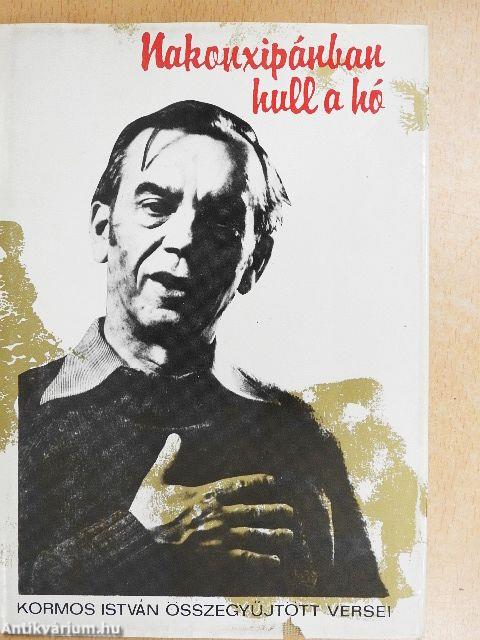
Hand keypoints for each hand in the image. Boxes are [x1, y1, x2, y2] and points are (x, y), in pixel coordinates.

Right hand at [129, 433, 293, 565]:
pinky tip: (275, 562)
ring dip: (272, 534)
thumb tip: (174, 436)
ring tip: (289, 535)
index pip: (236, 485)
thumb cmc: (145, 511)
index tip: (273, 479)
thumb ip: (168, 458)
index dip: (256, 481)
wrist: (137, 540)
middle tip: (292, 512)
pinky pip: (241, 558)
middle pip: (251, 511)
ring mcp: (216, 536)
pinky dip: (260, 560)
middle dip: (273, 510)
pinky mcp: (212, 556)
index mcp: (204, 494)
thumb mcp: (153, 479)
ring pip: (251, 534)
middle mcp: (215, 515)